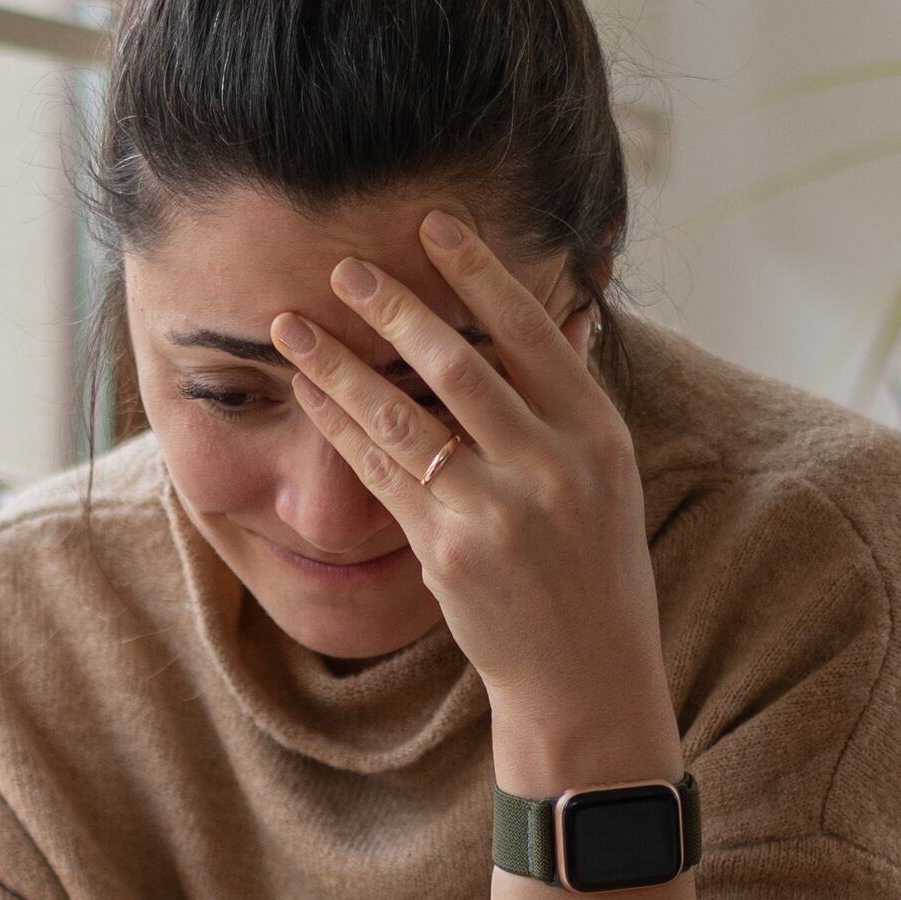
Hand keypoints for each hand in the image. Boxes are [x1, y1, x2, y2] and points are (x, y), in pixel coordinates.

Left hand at [270, 212, 677, 793]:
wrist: (586, 674)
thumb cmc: (594, 566)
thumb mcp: (608, 476)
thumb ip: (576, 395)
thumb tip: (570, 314)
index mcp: (598, 434)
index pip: (531, 331)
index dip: (479, 272)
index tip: (434, 225)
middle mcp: (552, 465)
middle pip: (459, 363)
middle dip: (393, 307)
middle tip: (343, 267)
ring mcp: (499, 510)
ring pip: (402, 416)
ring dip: (339, 365)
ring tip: (292, 326)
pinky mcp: (448, 551)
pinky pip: (380, 474)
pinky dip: (340, 428)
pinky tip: (308, 395)